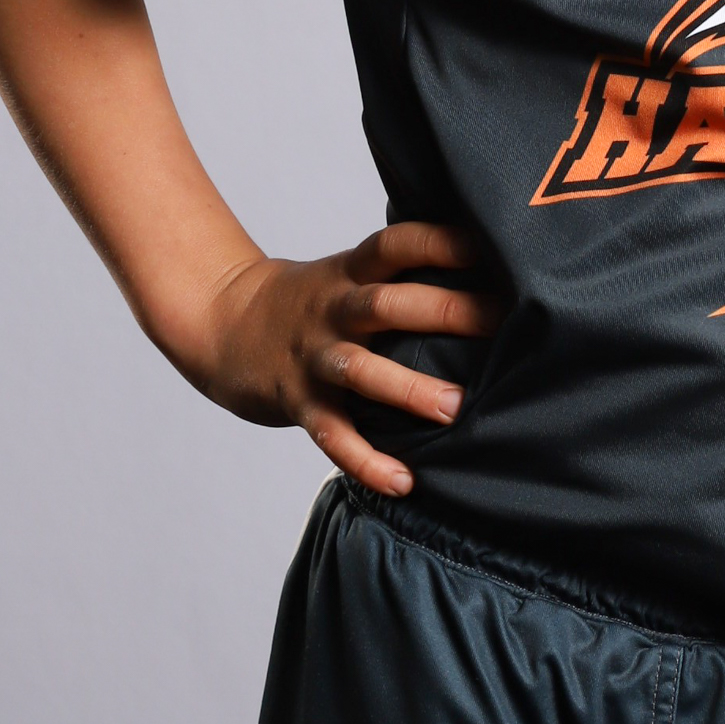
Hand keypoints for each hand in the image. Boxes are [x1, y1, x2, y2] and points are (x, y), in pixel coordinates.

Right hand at [187, 221, 498, 497]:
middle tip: (501, 322)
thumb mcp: (348, 272)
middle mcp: (333, 309)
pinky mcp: (297, 401)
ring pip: (359, 370)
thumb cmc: (311, 302)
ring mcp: (313, 356)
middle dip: (444, 310)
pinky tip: (402, 481)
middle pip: (386, 304)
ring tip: (455, 408)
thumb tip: (489, 276)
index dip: (437, 241)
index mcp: (351, 273)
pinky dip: (365, 460)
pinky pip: (332, 434)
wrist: (223, 322)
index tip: (485, 245)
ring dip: (408, 388)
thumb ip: (402, 275)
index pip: (395, 245)